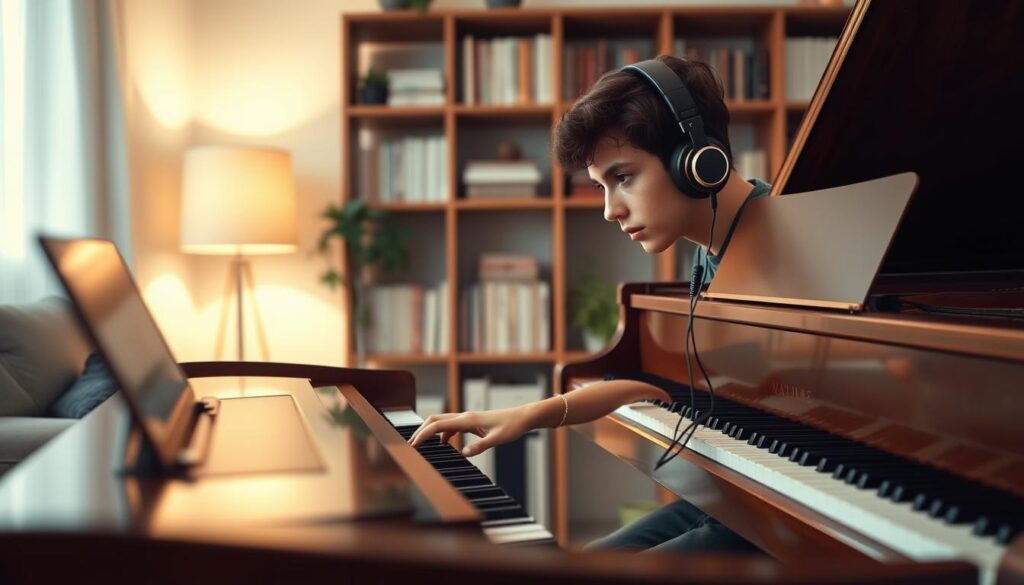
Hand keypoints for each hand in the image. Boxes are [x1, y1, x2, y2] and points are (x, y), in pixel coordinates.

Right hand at [408, 406, 532, 456]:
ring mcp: (467, 418)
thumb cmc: (512, 426)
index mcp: (468, 419)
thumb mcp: (497, 439)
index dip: (423, 434)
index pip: (438, 425)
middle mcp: (465, 416)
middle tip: (411, 445)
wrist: (522, 417)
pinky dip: (442, 433)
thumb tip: (464, 453)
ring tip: (422, 445)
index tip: (413, 444)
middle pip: (435, 419)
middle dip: (420, 431)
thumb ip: (480, 446)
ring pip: (442, 422)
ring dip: (430, 431)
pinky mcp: (471, 422)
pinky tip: (443, 444)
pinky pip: (451, 426)